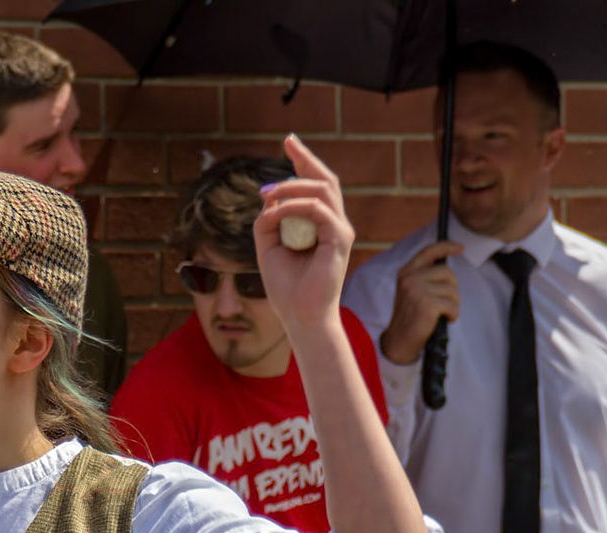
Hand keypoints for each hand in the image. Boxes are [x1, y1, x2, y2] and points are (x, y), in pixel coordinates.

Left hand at [252, 133, 353, 332]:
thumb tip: (268, 199)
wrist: (300, 316)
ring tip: (267, 193)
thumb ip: (267, 222)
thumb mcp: (268, 247)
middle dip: (305, 158)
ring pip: (322, 190)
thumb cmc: (286, 288)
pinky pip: (318, 211)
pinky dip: (296, 208)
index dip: (302, 162)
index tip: (288, 142)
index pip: (314, 186)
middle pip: (324, 179)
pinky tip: (277, 212)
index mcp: (318, 224)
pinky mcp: (339, 239)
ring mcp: (339, 230)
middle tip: (288, 142)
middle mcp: (333, 223)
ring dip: (292, 186)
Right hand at [378, 239, 461, 365]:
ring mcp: (417, 291)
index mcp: (406, 273)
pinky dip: (453, 315)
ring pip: (452, 290)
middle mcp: (410, 279)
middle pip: (447, 272)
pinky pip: (453, 305)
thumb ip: (425, 278)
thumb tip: (448, 271)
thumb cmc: (410, 317)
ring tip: (443, 313)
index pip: (428, 252)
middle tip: (447, 302)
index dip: (446, 247)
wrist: (400, 341)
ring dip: (453, 304)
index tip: (460, 247)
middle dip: (453, 287)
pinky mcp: (427, 305)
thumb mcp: (413, 292)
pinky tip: (445, 320)